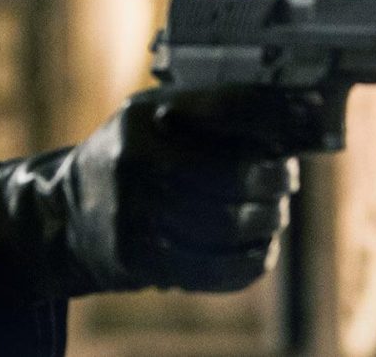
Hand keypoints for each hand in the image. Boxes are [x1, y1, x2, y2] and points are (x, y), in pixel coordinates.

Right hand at [0, 86, 305, 297]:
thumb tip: (301, 113)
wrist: (66, 215)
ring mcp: (132, 212)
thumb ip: (213, 113)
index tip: (308, 118)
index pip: (225, 107)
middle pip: (235, 173)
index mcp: (141, 116)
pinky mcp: (137, 258)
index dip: (276, 114)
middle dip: (275, 179)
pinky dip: (251, 260)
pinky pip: (217, 268)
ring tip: (271, 215)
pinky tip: (258, 248)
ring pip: (231, 223)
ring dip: (268, 221)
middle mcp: (133, 161)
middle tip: (285, 179)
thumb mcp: (155, 120)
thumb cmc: (132, 159)